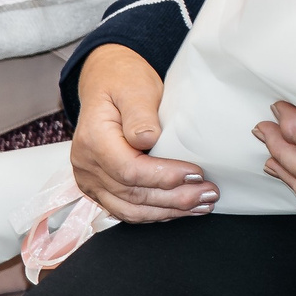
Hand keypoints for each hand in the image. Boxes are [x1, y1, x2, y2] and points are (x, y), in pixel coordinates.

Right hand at [70, 44, 214, 222]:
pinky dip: (155, 213)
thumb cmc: (123, 81)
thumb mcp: (134, 87)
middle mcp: (87, 165)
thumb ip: (139, 114)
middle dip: (175, 198)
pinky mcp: (100, 189)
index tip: (195, 173)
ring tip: (201, 205)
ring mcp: (91, 180)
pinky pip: (127, 210)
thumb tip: (147, 139)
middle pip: (133, 194)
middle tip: (208, 194)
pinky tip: (179, 209)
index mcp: (93, 139)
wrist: (106, 83)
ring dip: (168, 211)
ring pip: (130, 210)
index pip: (129, 170)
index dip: (164, 176)